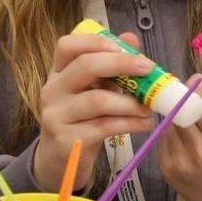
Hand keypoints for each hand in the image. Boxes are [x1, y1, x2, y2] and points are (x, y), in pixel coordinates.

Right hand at [33, 31, 156, 191]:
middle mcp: (52, 91)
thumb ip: (111, 68)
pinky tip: (145, 124)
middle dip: (121, 64)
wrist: (59, 162)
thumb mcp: (93, 91)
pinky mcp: (67, 140)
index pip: (67, 46)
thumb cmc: (80, 121)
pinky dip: (129, 124)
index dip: (95, 42)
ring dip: (130, 102)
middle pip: (84, 67)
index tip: (122, 46)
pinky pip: (103, 127)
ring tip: (149, 108)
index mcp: (58, 74)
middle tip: (148, 69)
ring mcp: (57, 116)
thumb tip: (131, 38)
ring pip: (97, 100)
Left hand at [158, 81, 201, 200]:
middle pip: (180, 113)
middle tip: (188, 96)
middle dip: (182, 101)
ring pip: (169, 125)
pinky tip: (186, 139)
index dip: (194, 90)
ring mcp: (181, 165)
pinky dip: (171, 134)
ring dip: (176, 117)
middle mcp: (201, 154)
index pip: (199, 104)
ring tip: (190, 120)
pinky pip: (163, 141)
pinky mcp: (168, 172)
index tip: (195, 83)